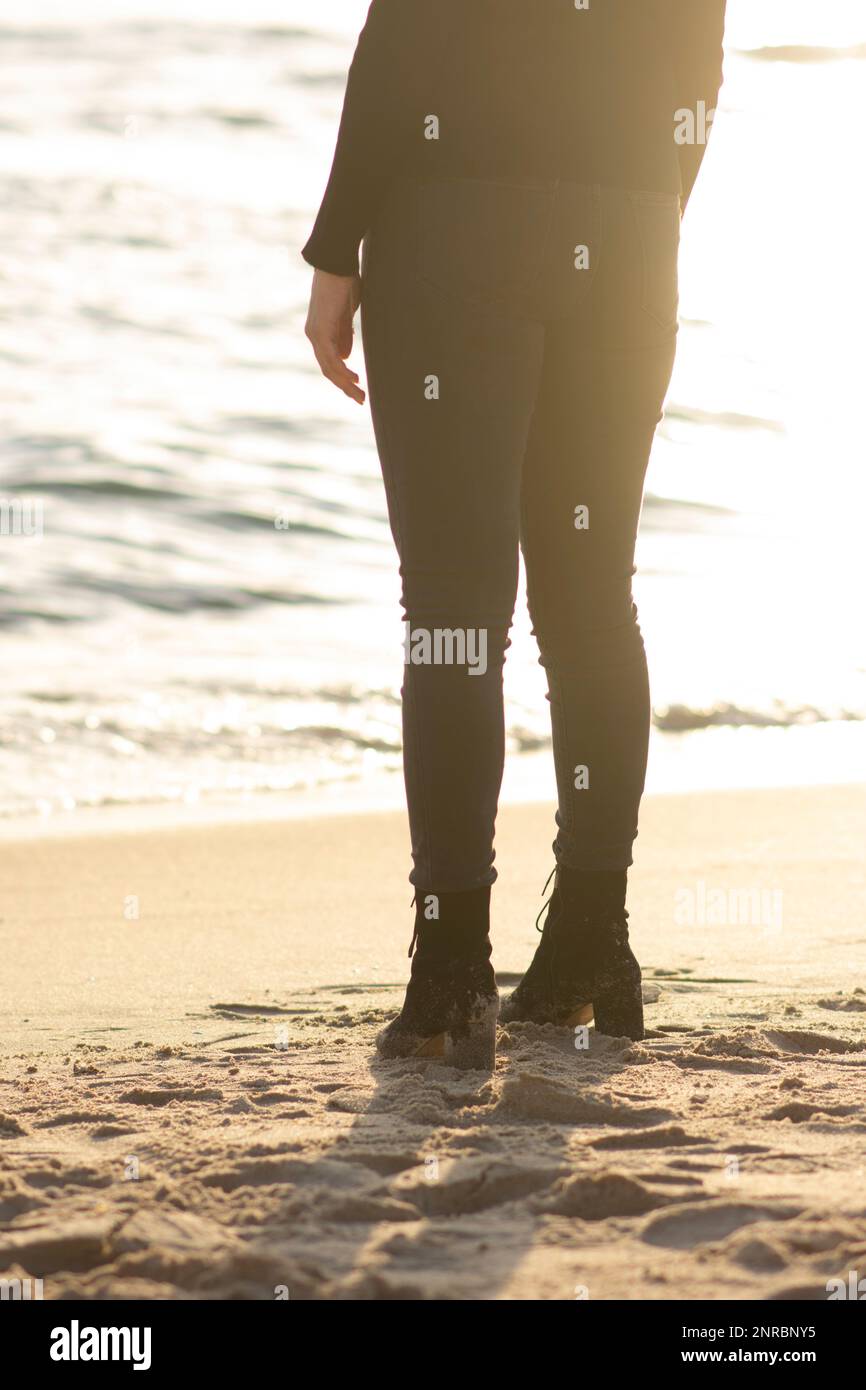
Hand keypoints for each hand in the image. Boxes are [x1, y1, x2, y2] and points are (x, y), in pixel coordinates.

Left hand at [305, 269, 364, 403]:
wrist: (337, 263)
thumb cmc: (344, 283)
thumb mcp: (346, 314)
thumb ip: (345, 335)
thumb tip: (346, 356)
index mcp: (321, 332)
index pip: (330, 362)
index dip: (343, 377)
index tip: (358, 387)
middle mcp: (314, 335)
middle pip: (329, 369)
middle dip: (345, 386)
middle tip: (360, 399)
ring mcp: (316, 333)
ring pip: (329, 368)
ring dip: (345, 383)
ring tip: (360, 394)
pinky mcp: (321, 330)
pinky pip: (331, 358)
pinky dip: (342, 370)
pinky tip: (353, 379)